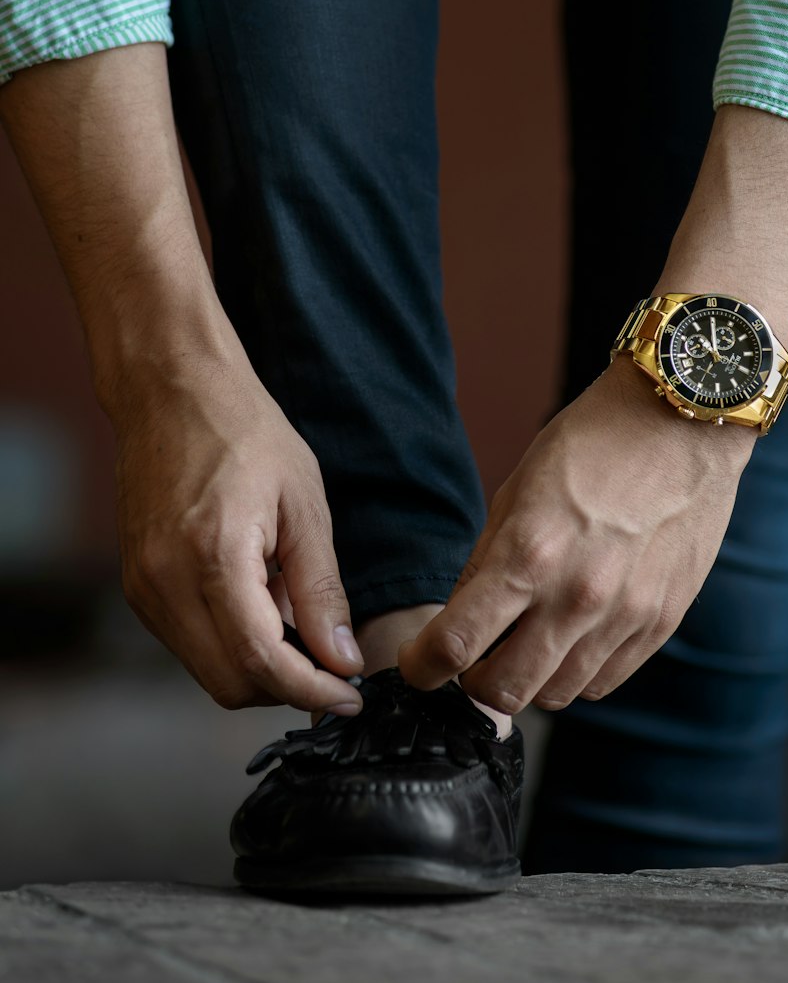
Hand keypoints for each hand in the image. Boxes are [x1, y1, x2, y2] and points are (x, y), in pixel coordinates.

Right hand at [113, 353, 363, 712]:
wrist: (172, 391)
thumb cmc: (244, 431)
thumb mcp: (304, 504)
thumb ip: (321, 589)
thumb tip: (342, 659)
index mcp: (212, 556)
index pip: (261, 661)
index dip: (311, 691)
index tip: (349, 696)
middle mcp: (164, 582)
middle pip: (229, 683)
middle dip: (287, 688)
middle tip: (334, 668)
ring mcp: (143, 587)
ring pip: (206, 670)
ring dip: (259, 667)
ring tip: (300, 621)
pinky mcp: (137, 585)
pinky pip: (188, 643)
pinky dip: (232, 642)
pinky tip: (264, 604)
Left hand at [399, 357, 754, 712]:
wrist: (681, 424)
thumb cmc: (594, 443)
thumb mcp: (519, 489)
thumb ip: (487, 559)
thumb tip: (460, 615)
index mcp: (529, 554)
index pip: (455, 644)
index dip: (422, 666)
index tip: (417, 665)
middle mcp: (576, 597)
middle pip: (504, 691)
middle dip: (473, 686)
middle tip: (471, 661)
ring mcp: (624, 616)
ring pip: (557, 695)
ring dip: (529, 680)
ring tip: (526, 644)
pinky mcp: (661, 622)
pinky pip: (605, 680)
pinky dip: (578, 673)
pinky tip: (571, 638)